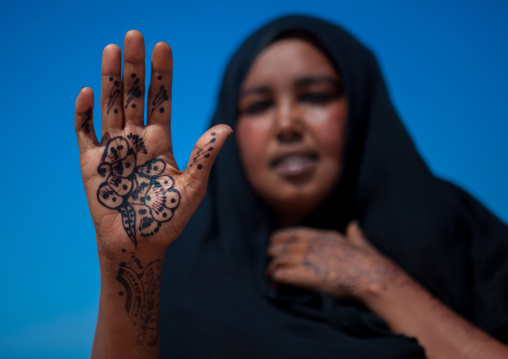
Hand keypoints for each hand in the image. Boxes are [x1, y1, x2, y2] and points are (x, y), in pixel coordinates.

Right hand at [75, 31, 230, 254]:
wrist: (138, 245)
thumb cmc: (167, 220)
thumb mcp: (191, 188)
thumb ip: (204, 158)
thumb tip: (226, 128)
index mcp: (160, 142)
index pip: (160, 100)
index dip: (161, 75)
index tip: (162, 47)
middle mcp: (136, 139)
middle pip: (134, 95)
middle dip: (134, 67)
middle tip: (134, 36)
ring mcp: (113, 149)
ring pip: (110, 106)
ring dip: (109, 79)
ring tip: (111, 49)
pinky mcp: (92, 164)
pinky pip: (85, 132)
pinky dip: (84, 113)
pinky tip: (88, 93)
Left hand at [266, 222, 399, 300]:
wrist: (369, 276)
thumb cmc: (368, 264)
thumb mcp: (359, 243)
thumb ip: (353, 234)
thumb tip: (354, 224)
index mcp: (321, 236)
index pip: (292, 233)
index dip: (279, 239)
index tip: (274, 244)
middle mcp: (310, 244)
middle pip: (280, 246)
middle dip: (274, 255)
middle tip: (274, 265)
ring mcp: (305, 258)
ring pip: (276, 260)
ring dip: (271, 270)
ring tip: (271, 278)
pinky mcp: (302, 274)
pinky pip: (279, 275)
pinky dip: (275, 281)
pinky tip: (277, 287)